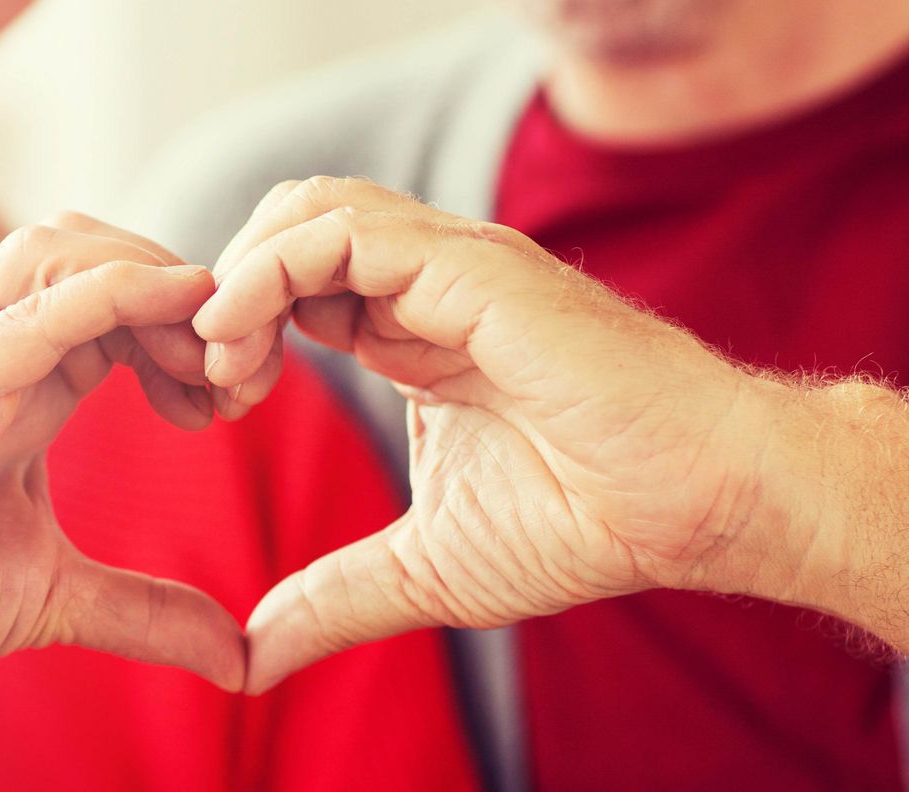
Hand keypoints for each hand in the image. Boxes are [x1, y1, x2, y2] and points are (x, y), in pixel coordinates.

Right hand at [0, 214, 244, 720]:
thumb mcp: (60, 596)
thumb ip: (148, 610)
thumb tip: (237, 657)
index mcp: (21, 380)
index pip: (113, 291)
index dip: (186, 319)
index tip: (236, 391)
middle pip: (89, 246)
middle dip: (179, 286)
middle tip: (235, 371)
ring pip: (52, 251)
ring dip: (148, 278)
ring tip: (203, 356)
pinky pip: (20, 316)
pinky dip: (101, 294)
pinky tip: (164, 305)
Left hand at [195, 177, 821, 692]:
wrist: (697, 505)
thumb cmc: (589, 521)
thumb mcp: (425, 570)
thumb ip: (334, 599)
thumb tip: (252, 658)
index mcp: (410, 331)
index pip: (293, 282)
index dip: (237, 328)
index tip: (214, 404)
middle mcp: (425, 285)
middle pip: (289, 225)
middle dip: (226, 290)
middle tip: (210, 378)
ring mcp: (451, 267)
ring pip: (308, 208)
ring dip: (241, 273)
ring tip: (221, 357)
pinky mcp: (474, 269)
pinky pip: (345, 231)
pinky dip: (272, 270)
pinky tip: (247, 339)